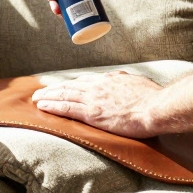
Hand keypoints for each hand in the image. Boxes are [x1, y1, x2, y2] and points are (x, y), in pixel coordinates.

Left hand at [31, 71, 161, 137]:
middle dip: (54, 88)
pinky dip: (52, 106)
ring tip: (36, 98)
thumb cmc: (153, 99)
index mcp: (110, 80)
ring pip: (64, 95)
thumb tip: (126, 82)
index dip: (71, 84)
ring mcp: (93, 98)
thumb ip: (127, 83)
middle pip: (70, 86)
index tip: (63, 86)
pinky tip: (42, 106)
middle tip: (42, 91)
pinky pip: (66, 108)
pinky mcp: (91, 113)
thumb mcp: (138, 84)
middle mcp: (98, 86)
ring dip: (48, 96)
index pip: (85, 81)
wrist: (156, 107)